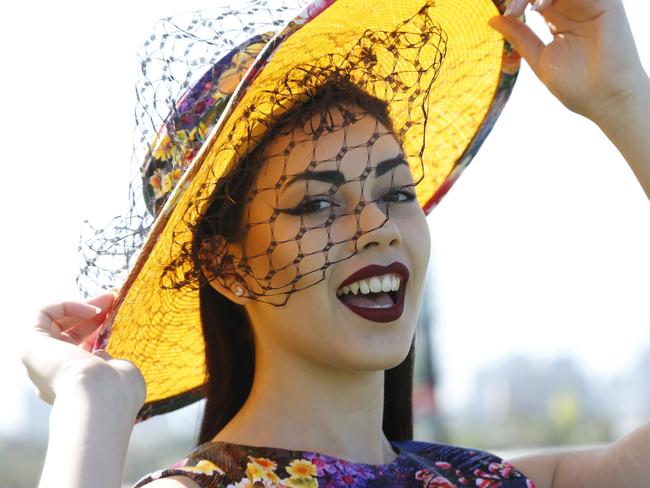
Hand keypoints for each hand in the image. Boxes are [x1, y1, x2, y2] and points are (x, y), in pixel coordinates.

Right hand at [20, 290, 145, 407]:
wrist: (99, 397)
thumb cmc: (117, 390)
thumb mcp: (120, 374)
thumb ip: (110, 363)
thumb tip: (100, 354)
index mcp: (72, 385)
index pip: (80, 350)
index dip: (99, 329)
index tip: (119, 314)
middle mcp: (51, 374)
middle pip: (68, 332)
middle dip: (93, 312)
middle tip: (116, 298)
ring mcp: (39, 360)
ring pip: (56, 321)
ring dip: (84, 305)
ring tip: (111, 298)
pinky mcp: (31, 345)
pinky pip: (43, 313)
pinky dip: (68, 305)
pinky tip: (93, 310)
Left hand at [488, 0, 646, 123]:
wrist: (604, 99)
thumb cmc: (575, 85)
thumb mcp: (539, 58)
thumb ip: (519, 36)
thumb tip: (493, 19)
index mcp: (557, 18)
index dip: (516, 1)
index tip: (502, 14)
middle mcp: (572, 6)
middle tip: (509, 10)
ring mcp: (588, 2)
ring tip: (520, 9)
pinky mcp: (605, 2)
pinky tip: (541, 7)